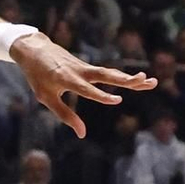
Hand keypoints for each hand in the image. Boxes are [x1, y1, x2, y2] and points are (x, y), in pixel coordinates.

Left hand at [14, 35, 153, 137]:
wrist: (35, 49)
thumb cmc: (37, 76)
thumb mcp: (45, 97)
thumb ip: (64, 114)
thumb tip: (82, 134)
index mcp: (66, 78)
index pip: (86, 89)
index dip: (101, 95)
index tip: (118, 100)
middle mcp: (79, 71)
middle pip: (107, 75)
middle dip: (127, 80)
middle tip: (146, 81)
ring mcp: (85, 67)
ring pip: (110, 72)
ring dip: (129, 77)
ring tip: (150, 81)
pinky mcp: (87, 66)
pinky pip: (107, 72)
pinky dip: (121, 76)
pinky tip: (135, 80)